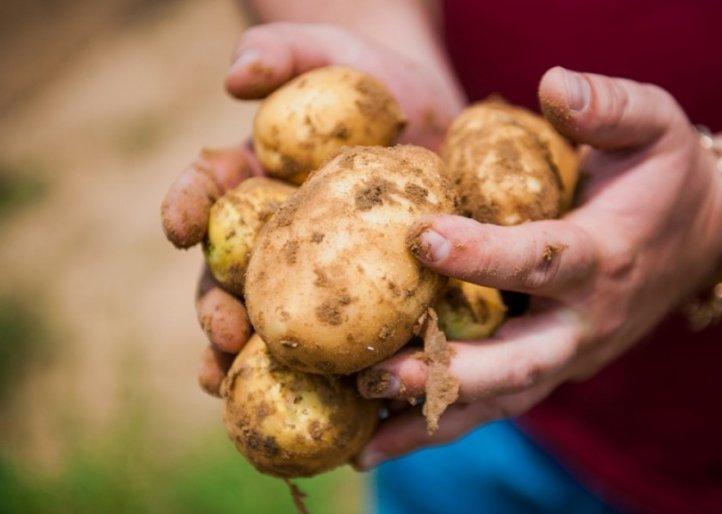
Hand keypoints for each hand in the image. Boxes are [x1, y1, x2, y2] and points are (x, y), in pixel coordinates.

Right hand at [159, 22, 464, 394]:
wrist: (437, 119)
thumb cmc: (375, 80)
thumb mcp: (333, 52)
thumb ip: (285, 51)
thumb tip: (235, 79)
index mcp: (257, 182)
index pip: (210, 193)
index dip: (188, 208)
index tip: (179, 227)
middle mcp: (278, 237)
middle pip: (233, 279)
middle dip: (219, 312)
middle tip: (222, 340)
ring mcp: (320, 272)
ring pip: (280, 323)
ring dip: (262, 363)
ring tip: (251, 395)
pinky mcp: (371, 296)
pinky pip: (349, 337)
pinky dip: (338, 371)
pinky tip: (341, 403)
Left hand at [352, 66, 721, 468]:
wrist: (699, 239)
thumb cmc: (665, 177)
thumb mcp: (656, 123)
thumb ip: (608, 106)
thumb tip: (550, 84)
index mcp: (603, 259)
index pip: (541, 261)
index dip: (485, 255)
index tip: (423, 238)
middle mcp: (582, 324)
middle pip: (517, 363)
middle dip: (449, 372)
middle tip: (378, 375)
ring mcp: (566, 357)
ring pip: (499, 401)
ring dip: (432, 420)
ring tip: (364, 444)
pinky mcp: (548, 370)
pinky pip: (493, 402)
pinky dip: (442, 421)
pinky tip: (384, 438)